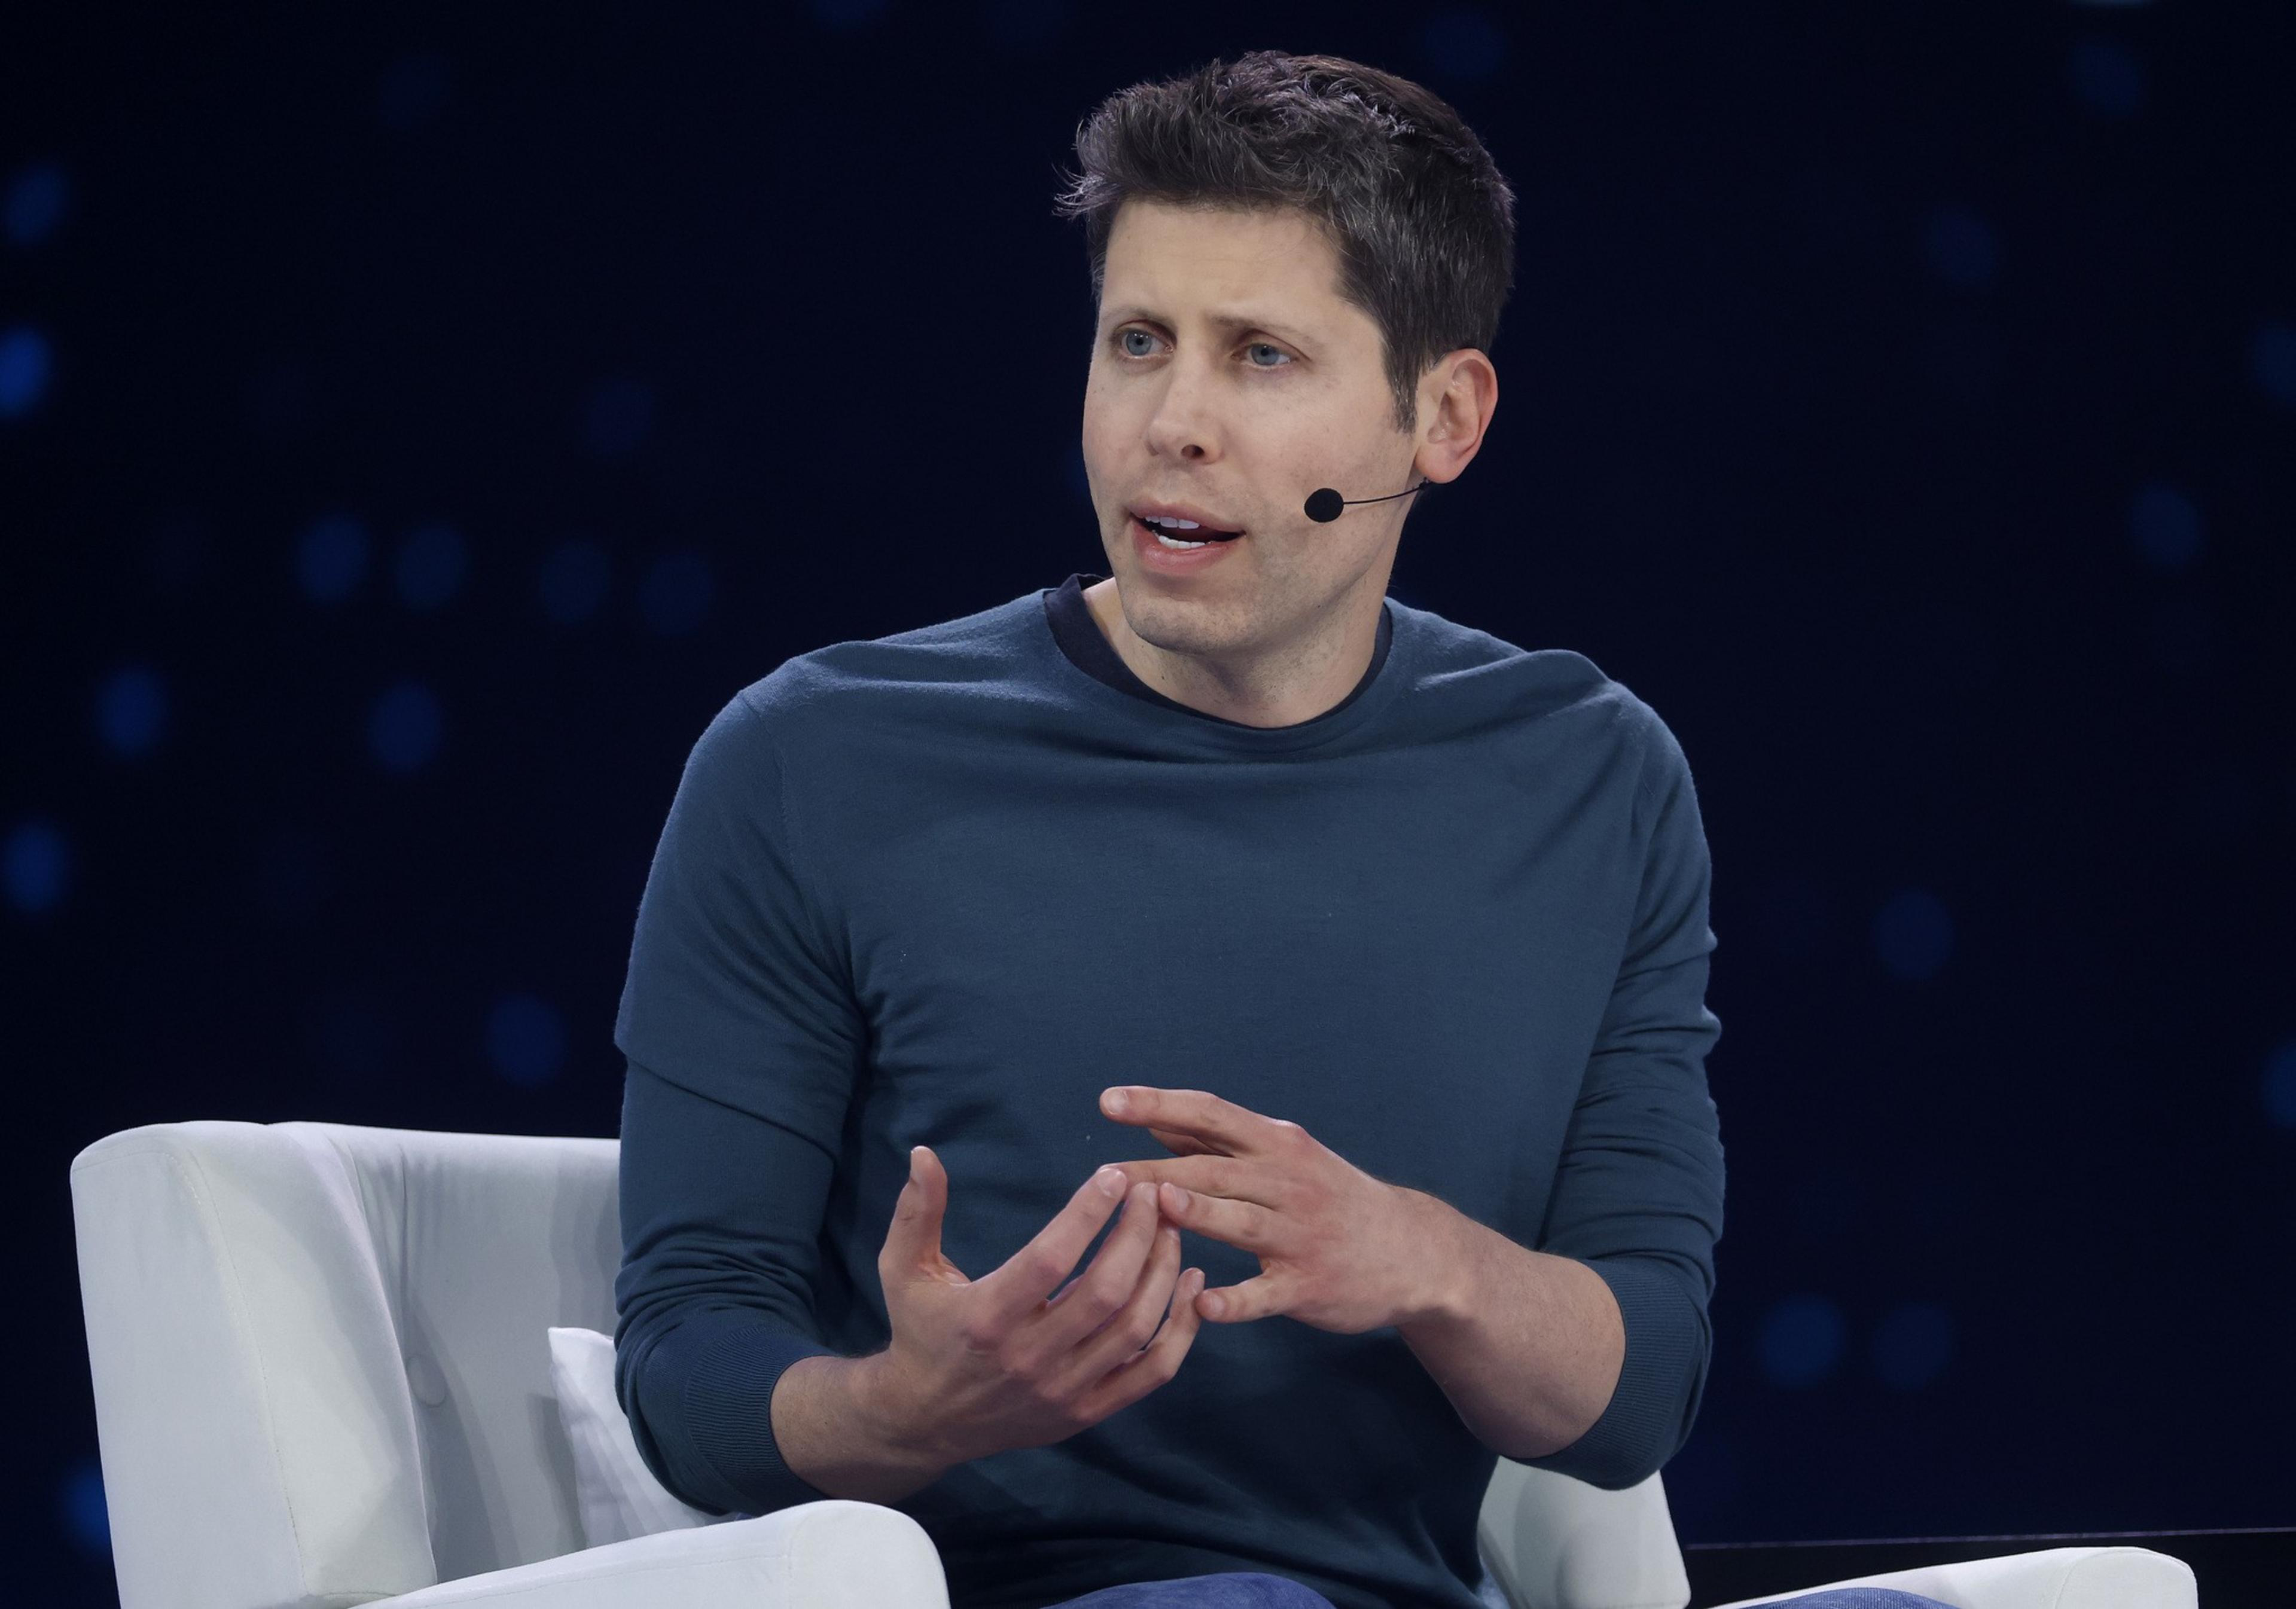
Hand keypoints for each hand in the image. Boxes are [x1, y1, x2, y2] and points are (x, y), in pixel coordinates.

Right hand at [870, 1146, 1209, 1467]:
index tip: (1113, 1175)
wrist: (924, 1421)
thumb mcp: (903, 1270)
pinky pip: (1152, 1372)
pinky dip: (1181, 1329)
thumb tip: (924, 1153)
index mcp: (986, 1317)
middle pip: (1105, 1291)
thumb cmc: (921, 1331)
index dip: (1087, 1214)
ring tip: (1172, 1227)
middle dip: (1139, 1234)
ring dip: (1162, 1271)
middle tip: (1153, 1193)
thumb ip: (917, 1212)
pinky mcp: (1087, 1412)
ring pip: (1135, 1328)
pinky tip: (1192, 1283)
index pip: (1050, 1260)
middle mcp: (1028, 1358)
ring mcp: (1063, 1390)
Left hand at [1098, 1086, 1447, 1333]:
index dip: (1159, 1104)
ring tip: (1160, 1207)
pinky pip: (1266, 1294)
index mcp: (1278, 1144)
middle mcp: (1288, 1182)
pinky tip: (1202, 1302)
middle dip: (1157, 1170)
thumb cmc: (1331, 1198)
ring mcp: (1300, 1235)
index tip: (1110, 1101)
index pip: (1212, 1113)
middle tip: (1104, 1175)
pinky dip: (1235, 1300)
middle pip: (1215, 1169)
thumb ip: (1220, 1141)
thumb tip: (1155, 1118)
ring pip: (1242, 1222)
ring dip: (1201, 1213)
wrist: (1413, 1251)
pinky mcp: (1309, 1285)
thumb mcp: (1286, 1157)